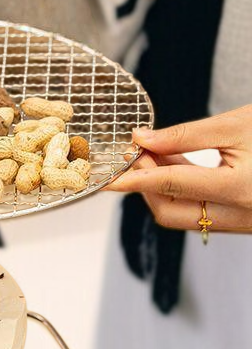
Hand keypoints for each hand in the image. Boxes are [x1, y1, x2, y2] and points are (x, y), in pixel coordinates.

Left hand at [107, 105, 251, 233]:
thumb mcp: (234, 126)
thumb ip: (185, 136)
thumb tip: (143, 139)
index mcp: (241, 189)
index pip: (173, 185)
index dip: (137, 177)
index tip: (110, 176)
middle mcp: (240, 215)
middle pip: (170, 211)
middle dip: (145, 185)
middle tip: (134, 155)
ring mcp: (240, 221)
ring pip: (181, 214)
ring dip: (159, 187)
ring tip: (149, 155)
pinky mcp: (239, 220)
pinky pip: (197, 211)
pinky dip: (179, 191)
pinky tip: (169, 165)